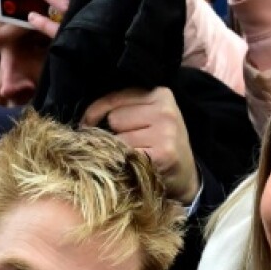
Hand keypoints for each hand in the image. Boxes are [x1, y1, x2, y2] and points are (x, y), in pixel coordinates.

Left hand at [81, 87, 198, 203]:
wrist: (186, 175)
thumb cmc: (160, 142)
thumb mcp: (149, 115)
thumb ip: (123, 107)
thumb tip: (84, 121)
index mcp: (162, 94)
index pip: (114, 98)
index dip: (97, 112)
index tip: (90, 122)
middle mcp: (166, 111)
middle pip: (114, 118)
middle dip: (116, 132)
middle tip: (132, 142)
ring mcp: (166, 133)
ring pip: (118, 138)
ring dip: (121, 149)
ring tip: (137, 154)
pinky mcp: (163, 155)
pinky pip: (125, 155)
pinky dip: (125, 163)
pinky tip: (138, 165)